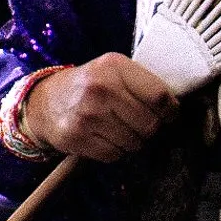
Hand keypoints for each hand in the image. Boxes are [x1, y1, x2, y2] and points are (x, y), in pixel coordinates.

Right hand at [26, 55, 177, 161]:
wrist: (44, 102)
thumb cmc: (89, 86)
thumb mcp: (112, 71)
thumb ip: (142, 82)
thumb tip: (176, 106)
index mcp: (114, 66)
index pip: (160, 96)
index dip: (171, 111)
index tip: (169, 115)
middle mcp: (101, 88)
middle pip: (150, 124)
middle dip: (150, 128)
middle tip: (137, 123)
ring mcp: (88, 114)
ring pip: (134, 143)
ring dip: (132, 141)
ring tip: (118, 128)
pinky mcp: (77, 137)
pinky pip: (115, 155)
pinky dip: (115, 151)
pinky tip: (104, 137)